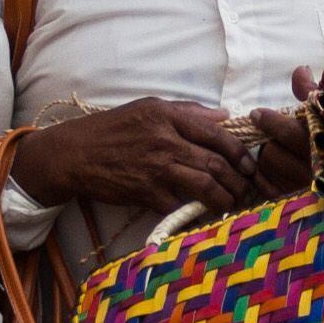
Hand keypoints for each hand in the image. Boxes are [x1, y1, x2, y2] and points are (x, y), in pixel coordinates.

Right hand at [13, 97, 310, 215]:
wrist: (73, 155)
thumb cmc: (112, 129)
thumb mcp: (147, 108)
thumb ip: (188, 112)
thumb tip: (225, 115)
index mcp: (168, 117)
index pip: (218, 134)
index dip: (241, 153)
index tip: (250, 166)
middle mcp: (165, 142)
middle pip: (217, 163)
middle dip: (240, 181)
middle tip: (249, 191)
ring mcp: (156, 169)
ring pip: (205, 186)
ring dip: (225, 198)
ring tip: (233, 204)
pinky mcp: (147, 194)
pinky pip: (181, 204)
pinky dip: (196, 211)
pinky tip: (206, 214)